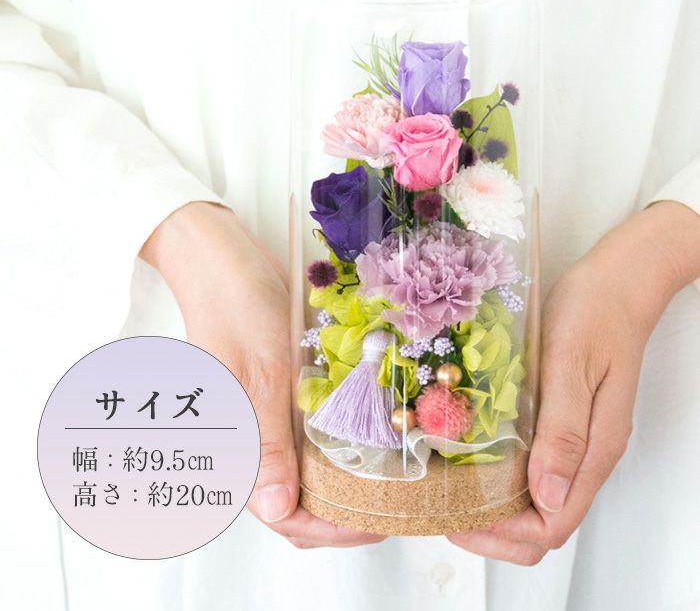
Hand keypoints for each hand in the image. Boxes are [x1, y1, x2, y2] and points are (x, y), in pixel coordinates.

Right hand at [140, 201, 383, 547]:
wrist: (223, 262)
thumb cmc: (235, 308)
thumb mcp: (260, 372)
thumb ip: (268, 442)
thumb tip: (279, 510)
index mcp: (234, 446)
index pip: (283, 515)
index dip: (331, 528)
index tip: (376, 522)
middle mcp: (247, 444)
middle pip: (294, 504)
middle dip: (340, 513)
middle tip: (391, 503)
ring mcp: (262, 424)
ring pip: (302, 477)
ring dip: (340, 485)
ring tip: (386, 479)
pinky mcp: (275, 402)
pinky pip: (305, 444)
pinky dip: (334, 453)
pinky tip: (365, 443)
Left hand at [449, 201, 699, 564]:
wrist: (616, 282)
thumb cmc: (593, 314)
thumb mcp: (570, 366)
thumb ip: (563, 431)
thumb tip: (548, 498)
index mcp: (594, 448)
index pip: (553, 524)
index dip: (504, 536)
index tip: (458, 521)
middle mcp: (589, 453)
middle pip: (547, 522)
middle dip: (496, 532)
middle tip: (446, 511)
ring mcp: (580, 438)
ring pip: (542, 499)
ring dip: (499, 508)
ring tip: (453, 491)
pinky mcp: (568, 420)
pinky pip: (539, 467)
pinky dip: (507, 478)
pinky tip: (475, 459)